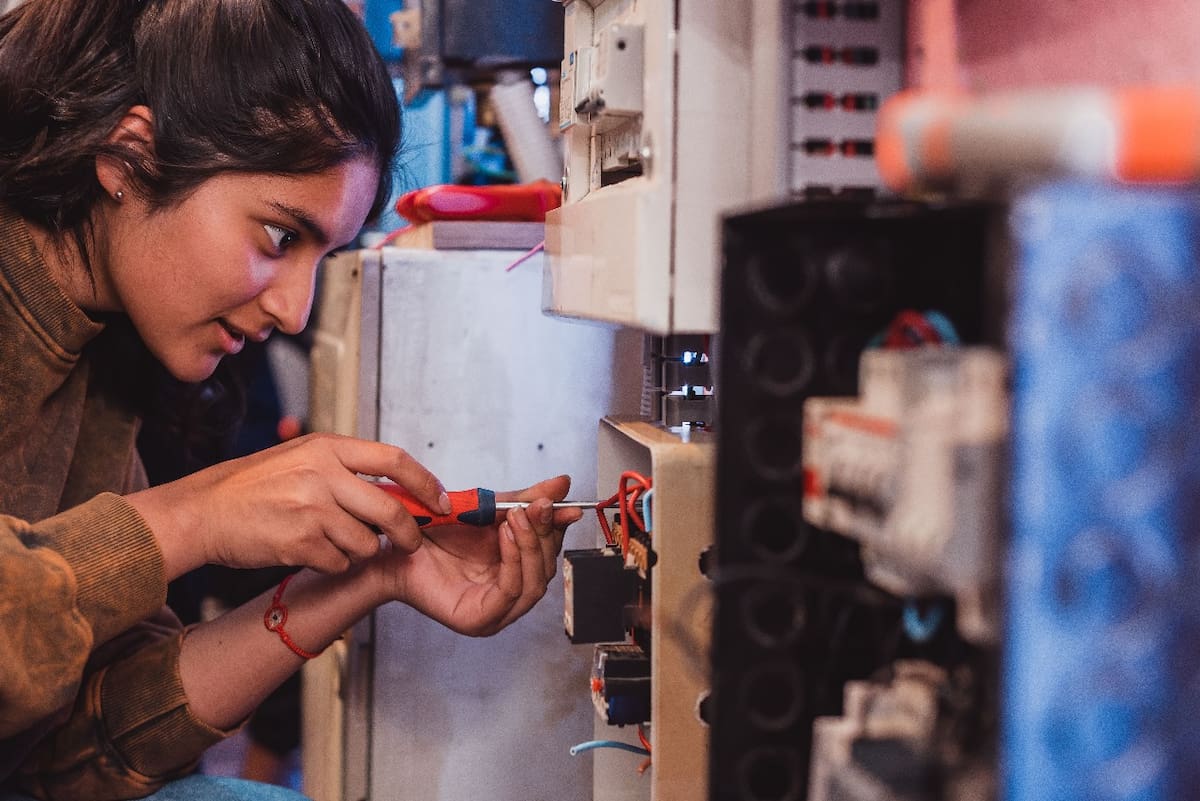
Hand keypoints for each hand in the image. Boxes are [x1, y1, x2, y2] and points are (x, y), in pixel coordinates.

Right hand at [127, 433, 450, 577]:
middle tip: (411, 542)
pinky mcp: (299, 542)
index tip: (441, 501)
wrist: (203, 511)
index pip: (394, 459)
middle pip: (390, 509)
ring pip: (365, 542)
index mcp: (326, 447)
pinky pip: (339, 562)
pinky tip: (311, 553)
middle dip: (408, 532)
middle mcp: (321, 474)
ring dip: (359, 550)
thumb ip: (346, 470)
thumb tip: (397, 491)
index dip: (426, 483)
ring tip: (332, 542)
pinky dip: (332, 564)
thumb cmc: (252, 487)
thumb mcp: (301, 460)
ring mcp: (310, 508)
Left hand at [370, 475, 582, 636]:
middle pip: (547, 567)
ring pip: (535, 582)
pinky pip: (511, 591)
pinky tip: (504, 536)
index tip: (566, 504)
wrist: (395, 547)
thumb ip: (524, 500)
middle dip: (544, 534)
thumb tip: (564, 483)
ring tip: (516, 518)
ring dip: (530, 545)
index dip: (559, 527)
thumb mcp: (487, 510)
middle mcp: (511, 593)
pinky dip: (513, 562)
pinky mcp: (480, 620)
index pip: (550, 550)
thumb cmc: (435, 534)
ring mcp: (497, 611)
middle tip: (537, 505)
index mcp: (516, 568)